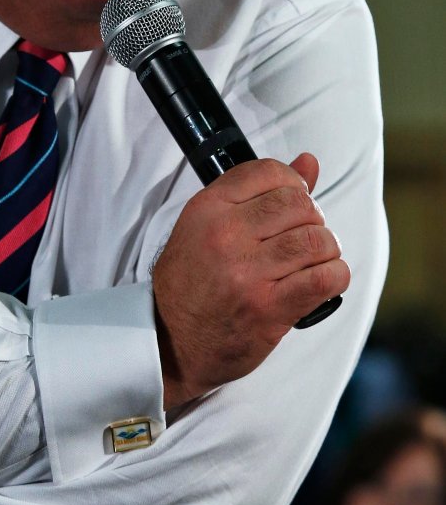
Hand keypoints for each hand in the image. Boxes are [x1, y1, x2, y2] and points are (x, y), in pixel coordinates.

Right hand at [153, 152, 349, 407]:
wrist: (171, 342)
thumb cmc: (190, 284)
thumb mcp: (206, 227)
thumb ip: (256, 193)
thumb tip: (308, 162)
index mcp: (207, 209)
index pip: (268, 171)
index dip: (293, 184)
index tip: (292, 204)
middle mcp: (225, 235)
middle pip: (300, 205)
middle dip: (313, 220)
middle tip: (302, 239)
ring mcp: (247, 272)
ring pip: (318, 240)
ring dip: (325, 252)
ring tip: (310, 263)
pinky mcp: (269, 307)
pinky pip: (326, 277)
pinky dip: (334, 277)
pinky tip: (319, 283)